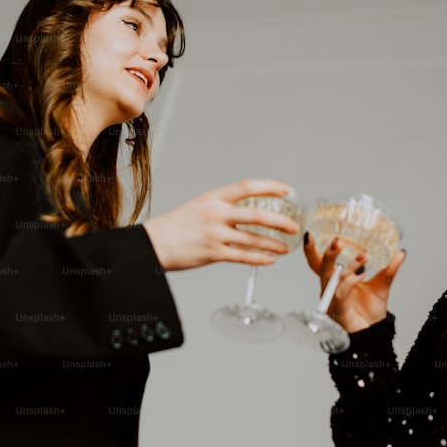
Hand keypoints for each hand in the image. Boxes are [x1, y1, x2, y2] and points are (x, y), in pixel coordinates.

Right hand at [143, 179, 300, 271]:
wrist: (153, 244)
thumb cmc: (176, 227)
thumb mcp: (199, 207)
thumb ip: (221, 208)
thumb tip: (246, 212)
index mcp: (213, 198)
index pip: (247, 187)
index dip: (270, 187)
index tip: (286, 190)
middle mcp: (216, 214)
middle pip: (257, 215)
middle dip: (280, 221)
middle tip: (294, 226)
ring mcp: (215, 234)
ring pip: (254, 239)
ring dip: (274, 244)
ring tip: (286, 248)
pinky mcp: (213, 254)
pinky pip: (243, 257)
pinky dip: (260, 258)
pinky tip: (270, 260)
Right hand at [303, 235, 405, 333]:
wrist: (372, 333)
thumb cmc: (369, 311)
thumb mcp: (381, 285)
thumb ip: (388, 269)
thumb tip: (400, 252)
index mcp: (336, 278)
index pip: (320, 262)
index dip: (312, 249)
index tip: (311, 233)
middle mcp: (331, 287)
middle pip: (322, 267)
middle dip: (329, 253)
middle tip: (338, 241)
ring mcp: (333, 298)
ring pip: (334, 278)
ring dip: (348, 266)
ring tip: (363, 257)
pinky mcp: (338, 309)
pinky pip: (341, 293)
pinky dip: (350, 282)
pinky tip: (360, 276)